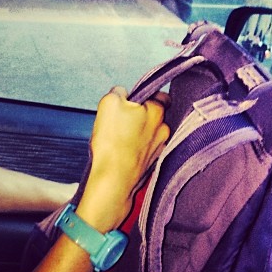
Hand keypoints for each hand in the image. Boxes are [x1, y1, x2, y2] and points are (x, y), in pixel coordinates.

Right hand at [77, 87, 169, 229]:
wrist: (113, 179)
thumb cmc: (112, 141)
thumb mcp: (108, 103)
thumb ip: (118, 92)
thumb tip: (122, 93)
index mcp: (157, 111)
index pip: (161, 95)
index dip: (147, 95)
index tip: (135, 100)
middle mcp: (163, 129)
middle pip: (155, 115)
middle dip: (141, 114)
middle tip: (123, 118)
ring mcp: (159, 148)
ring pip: (150, 133)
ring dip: (139, 132)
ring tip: (120, 137)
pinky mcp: (152, 163)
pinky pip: (146, 149)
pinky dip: (137, 148)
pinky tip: (123, 150)